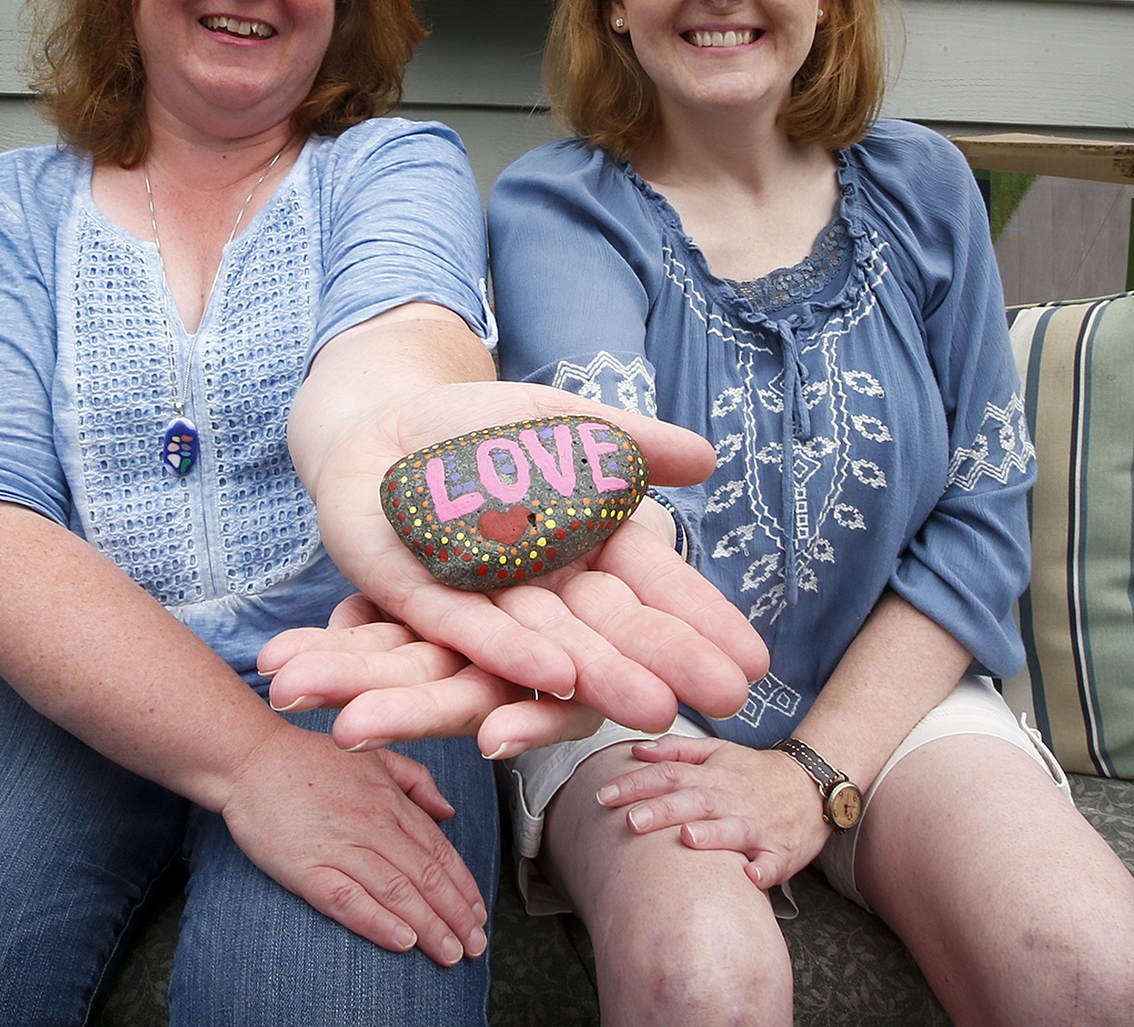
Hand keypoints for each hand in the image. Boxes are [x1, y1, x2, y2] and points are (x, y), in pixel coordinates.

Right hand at [217, 718, 487, 966]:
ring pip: (398, 893)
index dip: (464, 886)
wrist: (248, 758)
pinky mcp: (307, 869)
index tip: (479, 913)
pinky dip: (380, 922)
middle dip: (457, 916)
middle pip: (427, 877)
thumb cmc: (306, 760)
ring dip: (431, 927)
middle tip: (475, 945)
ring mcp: (341, 847)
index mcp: (389, 801)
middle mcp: (373, 824)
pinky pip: (350, 901)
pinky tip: (403, 941)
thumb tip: (448, 811)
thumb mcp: (372, 756)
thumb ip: (415, 781)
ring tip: (451, 954)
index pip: (439, 851)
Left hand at [297, 377, 768, 745]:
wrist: (381, 428)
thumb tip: (706, 458)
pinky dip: (512, 653)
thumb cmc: (482, 430)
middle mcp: (542, 592)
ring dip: (599, 678)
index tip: (753, 662)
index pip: (651, 594)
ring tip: (653, 708)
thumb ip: (628, 443)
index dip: (700, 625)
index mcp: (583, 553)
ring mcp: (486, 602)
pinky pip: (469, 633)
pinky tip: (551, 675)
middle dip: (667, 664)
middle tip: (726, 700)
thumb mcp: (563, 424)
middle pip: (609, 636)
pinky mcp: (421, 602)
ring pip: (544, 650)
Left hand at [594, 735, 832, 890]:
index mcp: (714, 775)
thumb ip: (677, 750)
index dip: (637, 783)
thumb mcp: (719, 751)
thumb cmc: (756, 773)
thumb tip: (636, 750)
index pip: (670, 775)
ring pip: (733, 829)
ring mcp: (758, 825)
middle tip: (630, 822)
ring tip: (687, 838)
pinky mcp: (781, 851)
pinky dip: (763, 870)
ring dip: (711, 835)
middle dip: (662, 811)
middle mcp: (733, 798)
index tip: (604, 795)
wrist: (814, 785)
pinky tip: (751, 878)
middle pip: (694, 801)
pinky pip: (773, 863)